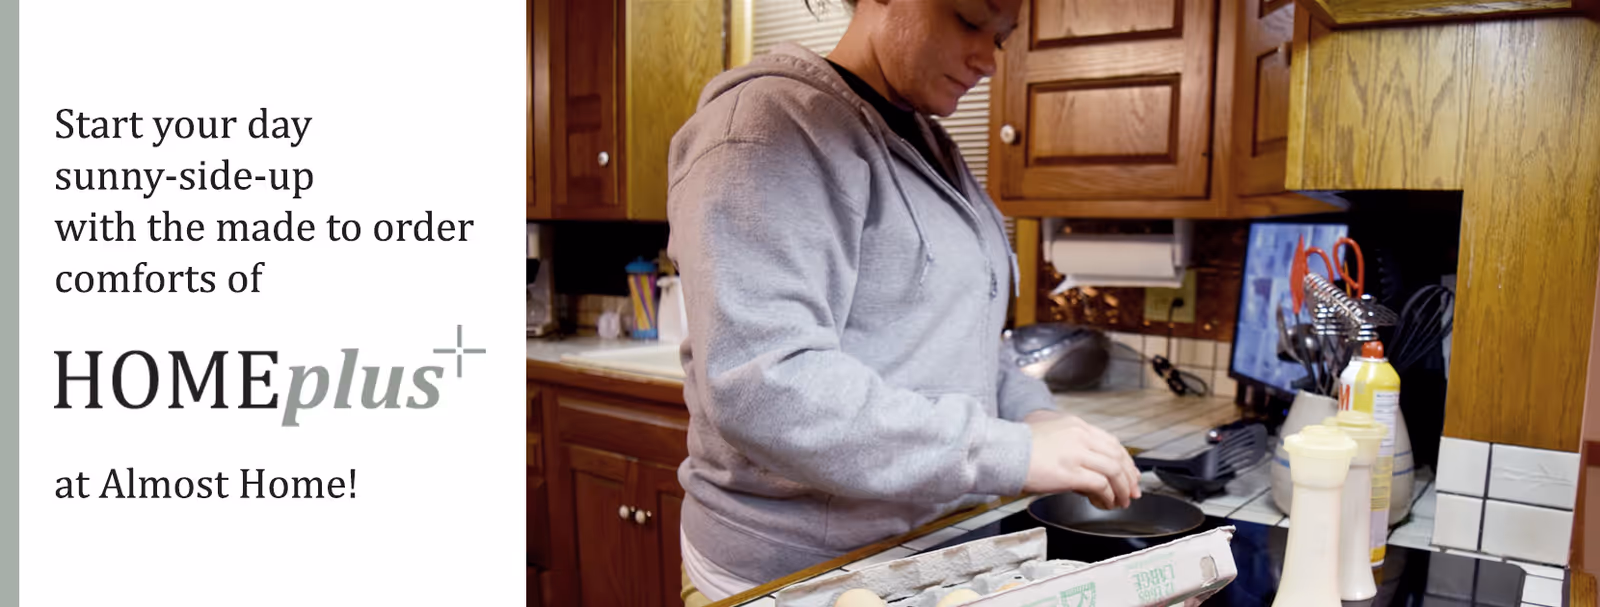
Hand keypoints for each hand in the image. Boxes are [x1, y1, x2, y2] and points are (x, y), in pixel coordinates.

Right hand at [1021, 415, 1141, 508]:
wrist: (1000, 451)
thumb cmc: (1017, 449)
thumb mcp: (1048, 436)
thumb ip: (1070, 447)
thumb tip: (1086, 473)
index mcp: (1075, 425)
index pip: (1110, 442)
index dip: (1125, 460)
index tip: (1129, 474)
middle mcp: (1079, 436)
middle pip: (1117, 455)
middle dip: (1129, 477)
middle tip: (1133, 492)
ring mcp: (1076, 453)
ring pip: (1114, 471)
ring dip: (1121, 490)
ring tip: (1121, 502)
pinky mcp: (1071, 472)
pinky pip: (1100, 485)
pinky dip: (1108, 497)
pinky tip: (1105, 504)